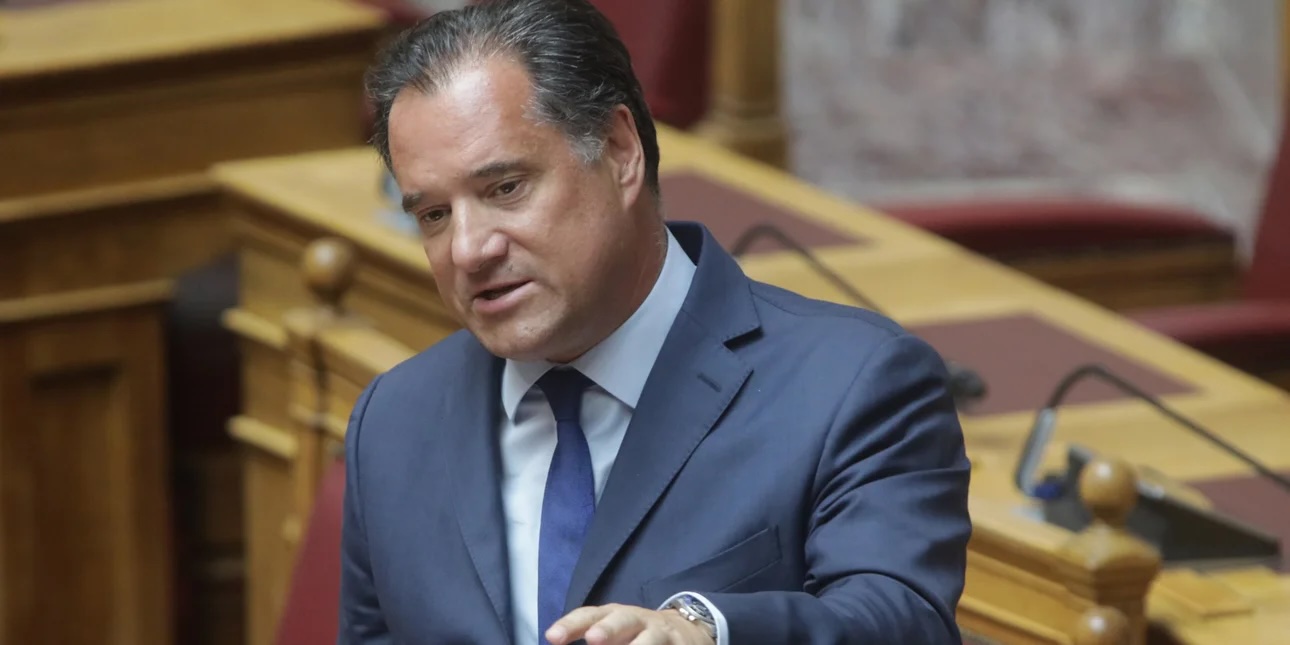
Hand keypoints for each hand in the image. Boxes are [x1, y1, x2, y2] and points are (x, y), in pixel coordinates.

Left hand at [546, 604, 713, 644]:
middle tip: (593, 639)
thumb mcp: (613, 631)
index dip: (571, 625)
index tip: (552, 637)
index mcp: (613, 615)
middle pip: (622, 620)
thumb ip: (592, 636)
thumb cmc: (636, 635)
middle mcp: (636, 620)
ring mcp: (660, 633)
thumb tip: (556, 641)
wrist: (686, 632)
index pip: (589, 615)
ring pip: (649, 639)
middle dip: (607, 629)